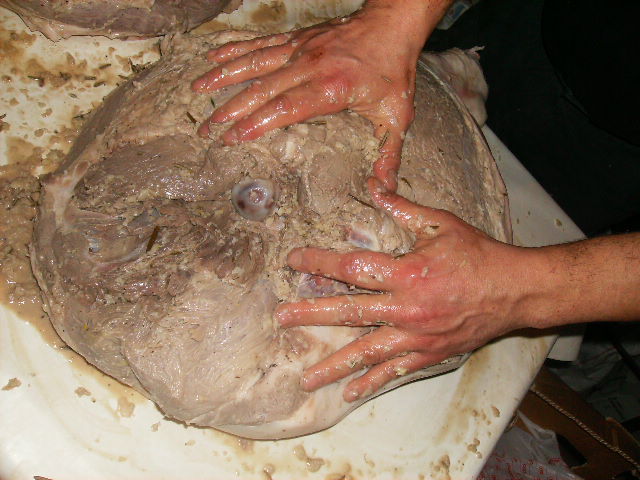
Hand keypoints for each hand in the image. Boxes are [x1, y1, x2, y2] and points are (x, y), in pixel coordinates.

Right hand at [191, 1, 441, 189]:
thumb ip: (387, 156)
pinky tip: (214, 56)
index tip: (232, 138)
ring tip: (197, 89)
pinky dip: (235, 49)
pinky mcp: (296, 40)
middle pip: (262, 88)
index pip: (286, 107)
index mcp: (332, 87)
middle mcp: (310, 66)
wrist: (392, 24)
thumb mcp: (396, 116)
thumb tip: (383, 192)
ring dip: (224, 76)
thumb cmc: (393, 70)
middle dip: (231, 109)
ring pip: (255, 62)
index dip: (257, 122)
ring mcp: (300, 50)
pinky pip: (260, 44)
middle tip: (206, 129)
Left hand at [275, 178, 532, 400]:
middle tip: (282, 319)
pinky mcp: (429, 353)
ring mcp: (417, 336)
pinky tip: (350, 392)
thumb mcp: (441, 223)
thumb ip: (402, 208)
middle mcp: (407, 308)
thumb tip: (373, 185)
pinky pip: (395, 371)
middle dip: (312, 315)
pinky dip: (372, 381)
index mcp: (407, 272)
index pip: (352, 267)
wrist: (515, 291)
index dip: (320, 262)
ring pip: (367, 352)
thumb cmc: (478, 254)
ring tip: (307, 378)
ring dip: (334, 365)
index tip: (295, 260)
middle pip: (350, 312)